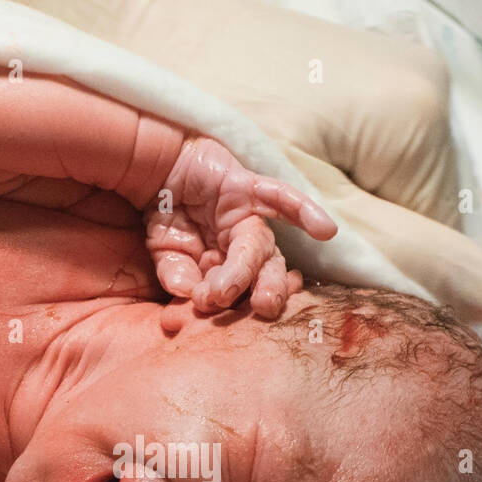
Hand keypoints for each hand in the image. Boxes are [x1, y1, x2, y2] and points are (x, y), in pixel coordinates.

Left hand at [0, 0, 481, 321]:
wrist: (128, 22)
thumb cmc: (200, 110)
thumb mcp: (299, 203)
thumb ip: (399, 254)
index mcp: (417, 118)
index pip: (437, 244)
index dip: (372, 283)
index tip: (301, 294)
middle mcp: (419, 90)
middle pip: (408, 216)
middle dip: (342, 254)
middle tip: (262, 265)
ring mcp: (385, 76)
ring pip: (378, 191)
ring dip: (324, 226)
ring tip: (253, 223)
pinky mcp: (349, 75)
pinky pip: (354, 159)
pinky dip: (313, 188)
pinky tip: (264, 187)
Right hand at [145, 135, 335, 317]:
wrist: (156, 166)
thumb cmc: (166, 214)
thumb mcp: (166, 252)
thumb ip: (177, 273)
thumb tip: (187, 292)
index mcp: (228, 265)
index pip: (239, 290)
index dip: (234, 304)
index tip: (217, 315)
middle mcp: (244, 244)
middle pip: (265, 271)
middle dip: (267, 291)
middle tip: (263, 309)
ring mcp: (248, 216)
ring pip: (261, 244)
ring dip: (257, 269)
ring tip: (258, 293)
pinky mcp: (246, 186)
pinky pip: (279, 198)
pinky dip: (302, 211)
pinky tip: (325, 230)